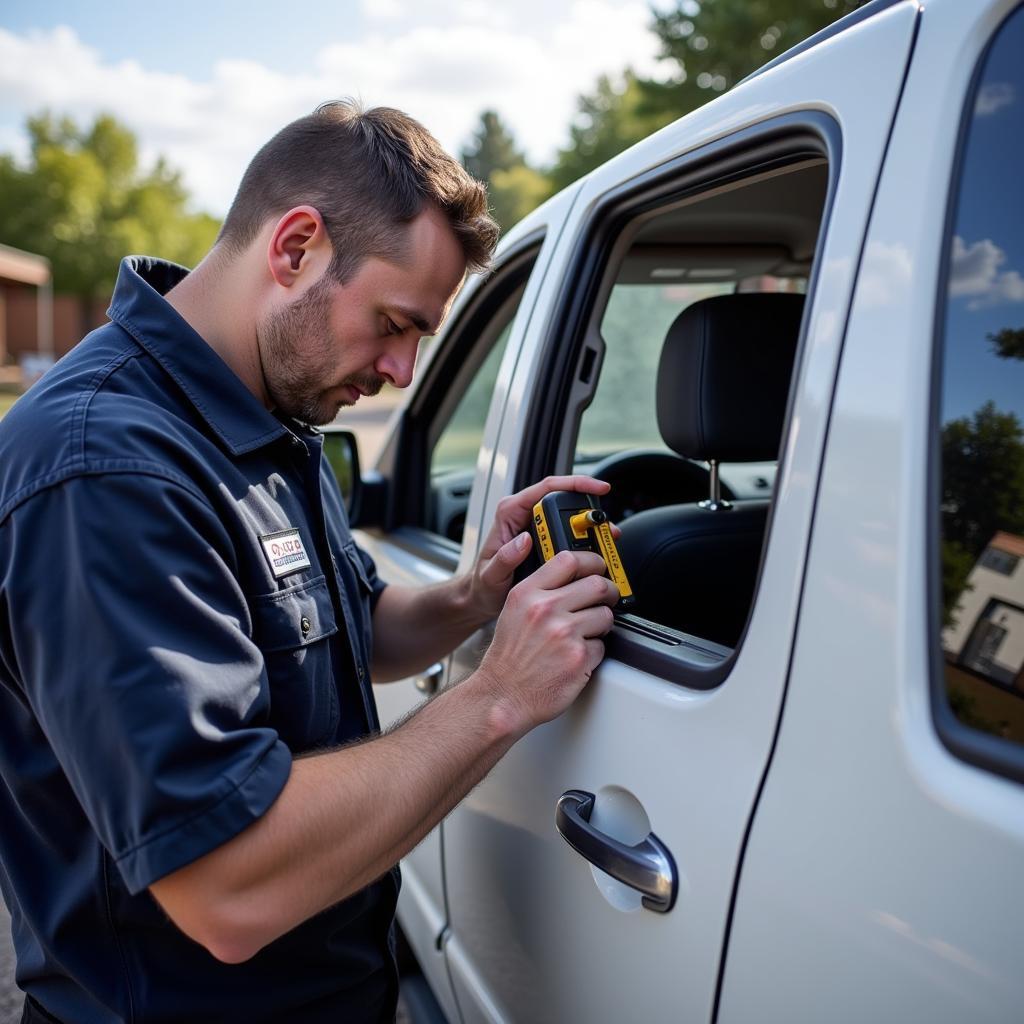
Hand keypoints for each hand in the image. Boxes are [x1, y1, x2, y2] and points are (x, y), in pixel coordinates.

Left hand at [468, 475, 617, 619]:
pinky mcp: (546, 541)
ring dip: (591, 526)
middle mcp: (525, 516)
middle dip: (589, 507)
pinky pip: (570, 534)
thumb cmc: (482, 584)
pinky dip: (587, 540)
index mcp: (510, 513)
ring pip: (570, 517)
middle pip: (563, 500)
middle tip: (606, 523)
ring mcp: (537, 528)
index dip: (574, 483)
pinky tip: (599, 548)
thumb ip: (504, 558)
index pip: (546, 487)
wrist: (483, 598)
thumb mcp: (490, 575)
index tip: (596, 488)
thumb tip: (523, 540)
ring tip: (607, 536)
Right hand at [476, 549, 619, 734]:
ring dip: (601, 624)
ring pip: (605, 615)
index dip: (592, 561)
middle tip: (606, 598)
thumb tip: (575, 578)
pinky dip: (594, 652)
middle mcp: (545, 609)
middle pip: (597, 584)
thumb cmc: (509, 658)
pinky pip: (602, 645)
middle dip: (608, 592)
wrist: (502, 696)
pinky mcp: (579, 657)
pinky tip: (576, 657)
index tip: (598, 567)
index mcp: (528, 594)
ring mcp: (564, 633)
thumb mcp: (514, 611)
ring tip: (585, 634)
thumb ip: (541, 590)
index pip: (569, 560)